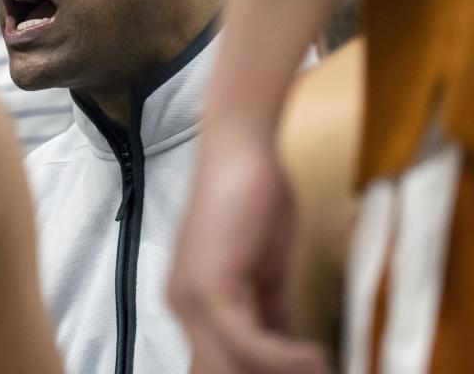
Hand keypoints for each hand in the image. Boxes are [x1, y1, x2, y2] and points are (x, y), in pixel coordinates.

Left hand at [168, 129, 330, 373]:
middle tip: (318, 372)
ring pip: (234, 365)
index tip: (305, 369)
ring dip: (283, 371)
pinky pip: (248, 344)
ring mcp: (190, 298)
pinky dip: (285, 358)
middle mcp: (180, 305)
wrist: (240, 151)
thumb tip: (294, 355)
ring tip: (322, 367)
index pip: (221, 362)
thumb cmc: (253, 199)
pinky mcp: (209, 289)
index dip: (264, 370)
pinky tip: (317, 357)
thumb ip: (273, 315)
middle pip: (223, 369)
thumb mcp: (266, 271)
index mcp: (190, 303)